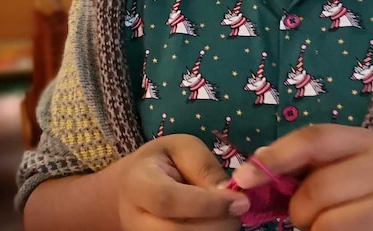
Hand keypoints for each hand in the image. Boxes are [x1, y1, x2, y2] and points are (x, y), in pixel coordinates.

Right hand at [115, 133, 249, 230]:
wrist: (132, 187)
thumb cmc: (162, 161)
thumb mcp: (183, 148)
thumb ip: (204, 168)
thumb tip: (229, 194)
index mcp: (137, 183)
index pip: (168, 199)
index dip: (207, 204)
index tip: (240, 201)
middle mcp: (135, 219)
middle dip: (217, 224)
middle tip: (240, 208)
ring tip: (225, 212)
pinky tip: (215, 221)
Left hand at [230, 125, 372, 230]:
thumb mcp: (352, 160)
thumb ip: (311, 160)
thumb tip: (257, 165)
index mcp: (365, 140)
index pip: (314, 139)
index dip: (275, 157)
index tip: (244, 177)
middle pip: (316, 190)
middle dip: (298, 210)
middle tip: (305, 215)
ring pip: (326, 224)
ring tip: (326, 225)